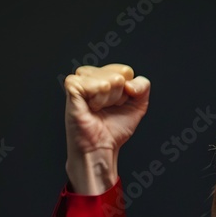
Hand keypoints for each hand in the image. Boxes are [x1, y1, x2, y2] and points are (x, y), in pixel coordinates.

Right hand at [63, 64, 149, 193]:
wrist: (101, 146)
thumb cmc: (114, 128)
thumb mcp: (139, 104)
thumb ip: (143, 86)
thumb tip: (129, 83)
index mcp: (105, 76)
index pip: (126, 70)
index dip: (128, 91)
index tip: (118, 104)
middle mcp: (92, 75)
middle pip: (120, 74)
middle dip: (120, 96)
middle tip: (108, 108)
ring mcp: (81, 80)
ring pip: (109, 80)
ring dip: (109, 100)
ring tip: (99, 109)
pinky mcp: (73, 87)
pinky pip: (97, 85)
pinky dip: (99, 100)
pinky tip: (91, 107)